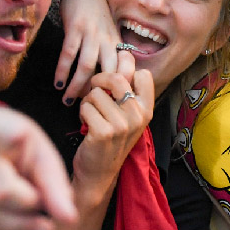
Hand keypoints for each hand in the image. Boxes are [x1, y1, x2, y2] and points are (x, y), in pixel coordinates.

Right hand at [56, 0, 119, 104]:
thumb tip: (106, 82)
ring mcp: (92, 34)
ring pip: (88, 66)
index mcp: (117, 44)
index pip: (123, 72)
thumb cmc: (96, 15)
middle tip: (89, 111)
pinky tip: (58, 83)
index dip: (118, 91)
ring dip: (78, 86)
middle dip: (99, 94)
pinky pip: (69, 53)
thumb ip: (109, 54)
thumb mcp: (108, 34)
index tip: (110, 108)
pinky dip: (63, 70)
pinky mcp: (76, 27)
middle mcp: (108, 40)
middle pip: (109, 73)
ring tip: (69, 101)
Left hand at [72, 52, 154, 200]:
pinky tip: (86, 125)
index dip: (126, 71)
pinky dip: (81, 113)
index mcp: (147, 110)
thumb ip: (128, 92)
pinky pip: (85, 106)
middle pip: (117, 77)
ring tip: (92, 115)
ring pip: (96, 92)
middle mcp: (138, 116)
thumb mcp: (129, 117)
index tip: (115, 80)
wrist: (99, 174)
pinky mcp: (103, 132)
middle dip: (100, 81)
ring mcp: (122, 125)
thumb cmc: (111, 140)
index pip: (143, 74)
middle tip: (95, 92)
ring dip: (88, 101)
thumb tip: (123, 55)